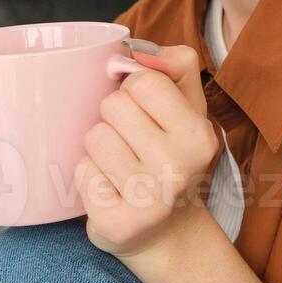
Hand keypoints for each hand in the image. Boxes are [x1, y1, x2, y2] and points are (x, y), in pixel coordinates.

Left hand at [74, 43, 221, 258]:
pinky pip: (82, 171)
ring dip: (100, 148)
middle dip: (115, 119)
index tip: (144, 112)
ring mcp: (149, 200)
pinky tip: (110, 189)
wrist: (170, 233)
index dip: (134, 91)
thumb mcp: (189, 109)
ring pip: (94, 137)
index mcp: (199, 136)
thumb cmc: (173, 158)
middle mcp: (179, 169)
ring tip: (121, 166)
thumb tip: (136, 49)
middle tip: (133, 143)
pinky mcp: (117, 224)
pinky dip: (89, 176)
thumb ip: (175, 66)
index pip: (142, 81)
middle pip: (113, 106)